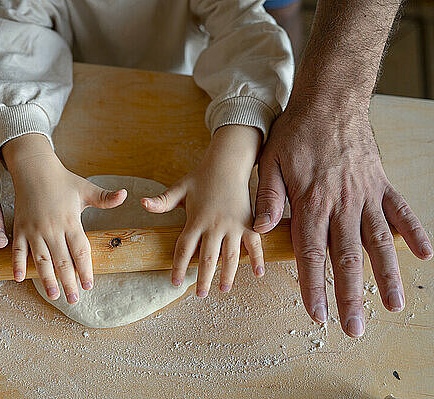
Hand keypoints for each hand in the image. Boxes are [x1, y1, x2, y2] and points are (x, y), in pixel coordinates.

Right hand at [3, 134, 126, 302]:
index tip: (89, 285)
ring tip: (54, 295)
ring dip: (47, 279)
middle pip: (62, 260)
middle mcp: (52, 228)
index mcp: (70, 220)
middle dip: (68, 281)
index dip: (85, 270)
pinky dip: (17, 264)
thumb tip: (126, 194)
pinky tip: (20, 278)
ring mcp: (34, 229)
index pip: (80, 251)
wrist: (34, 168)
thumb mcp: (86, 189)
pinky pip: (18, 250)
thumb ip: (105, 198)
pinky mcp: (20, 228)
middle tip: (74, 299)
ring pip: (41, 259)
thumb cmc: (63, 180)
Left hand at [141, 125, 263, 296]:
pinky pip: (254, 244)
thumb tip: (142, 203)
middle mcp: (214, 225)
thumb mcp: (180, 188)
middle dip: (203, 278)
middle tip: (200, 295)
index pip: (184, 248)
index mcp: (196, 219)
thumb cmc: (201, 177)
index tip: (175, 282)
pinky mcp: (248, 223)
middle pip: (207, 258)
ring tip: (223, 289)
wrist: (228, 163)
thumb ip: (162, 201)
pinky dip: (257, 259)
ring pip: (230, 256)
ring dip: (227, 275)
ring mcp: (233, 225)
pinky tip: (258, 274)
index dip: (178, 267)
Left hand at [254, 101, 432, 336]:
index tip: (318, 315)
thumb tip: (263, 229)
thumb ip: (268, 198)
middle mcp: (342, 204)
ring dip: (388, 275)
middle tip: (355, 328)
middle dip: (351, 296)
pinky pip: (401, 212)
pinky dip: (413, 233)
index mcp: (311, 203)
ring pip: (379, 242)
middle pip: (348, 258)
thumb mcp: (270, 162)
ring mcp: (366, 195)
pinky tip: (424, 255)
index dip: (314, 287)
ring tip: (395, 305)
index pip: (311, 254)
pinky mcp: (381, 184)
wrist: (330, 100)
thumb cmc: (296, 132)